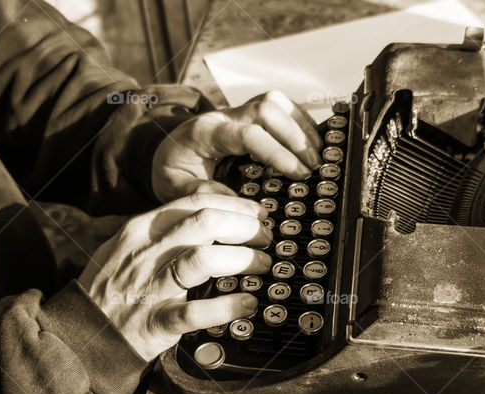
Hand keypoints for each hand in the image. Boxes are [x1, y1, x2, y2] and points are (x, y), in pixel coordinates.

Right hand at [78, 194, 272, 360]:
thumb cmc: (114, 290)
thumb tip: (214, 216)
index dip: (234, 204)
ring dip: (243, 259)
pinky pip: (197, 311)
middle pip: (206, 223)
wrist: (84, 335)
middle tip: (265, 238)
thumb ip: (165, 230)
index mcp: (141, 230)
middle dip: (245, 227)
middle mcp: (146, 253)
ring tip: (263, 266)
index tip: (257, 213)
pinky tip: (248, 303)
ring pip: (204, 259)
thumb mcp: (129, 248)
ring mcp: (151, 287)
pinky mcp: (157, 322)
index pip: (195, 202)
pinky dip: (229, 307)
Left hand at [152, 90, 322, 200]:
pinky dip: (300, 122)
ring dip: (302, 126)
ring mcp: (239, 110)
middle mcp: (225, 115)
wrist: (166, 148)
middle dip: (296, 136)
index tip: (299, 174)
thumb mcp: (172, 186)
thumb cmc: (172, 168)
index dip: (278, 152)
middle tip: (314, 166)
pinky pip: (280, 107)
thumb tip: (234, 202)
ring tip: (318, 155)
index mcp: (207, 133)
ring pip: (277, 101)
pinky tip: (311, 144)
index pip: (249, 133)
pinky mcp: (250, 113)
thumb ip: (198, 193)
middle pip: (268, 107)